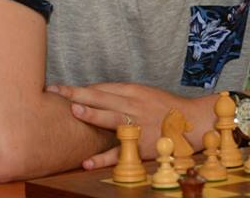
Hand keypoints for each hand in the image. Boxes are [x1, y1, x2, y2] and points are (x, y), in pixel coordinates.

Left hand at [47, 82, 211, 169]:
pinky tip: (87, 162)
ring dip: (93, 114)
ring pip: (112, 118)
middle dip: (78, 94)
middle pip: (103, 98)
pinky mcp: (142, 145)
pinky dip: (103, 158)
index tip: (60, 88)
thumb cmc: (165, 107)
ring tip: (73, 111)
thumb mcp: (145, 93)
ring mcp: (138, 125)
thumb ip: (122, 93)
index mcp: (134, 91)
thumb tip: (94, 93)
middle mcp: (134, 105)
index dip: (80, 88)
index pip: (102, 88)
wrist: (192, 122)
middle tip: (56, 92)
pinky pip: (120, 152)